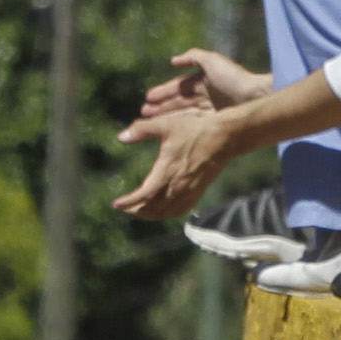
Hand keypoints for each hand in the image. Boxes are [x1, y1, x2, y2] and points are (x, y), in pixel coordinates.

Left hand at [112, 103, 241, 221]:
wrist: (224, 137)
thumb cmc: (194, 130)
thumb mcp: (165, 125)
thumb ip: (141, 129)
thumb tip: (120, 137)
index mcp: (168, 171)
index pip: (145, 195)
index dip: (129, 202)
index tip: (116, 204)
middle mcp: (179, 185)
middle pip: (153, 208)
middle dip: (136, 210)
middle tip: (123, 208)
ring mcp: (190, 191)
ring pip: (167, 212)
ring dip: (151, 214)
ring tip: (137, 211)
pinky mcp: (198, 191)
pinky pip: (181, 209)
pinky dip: (168, 213)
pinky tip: (161, 211)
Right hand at [138, 45, 267, 115]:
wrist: (256, 97)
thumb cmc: (234, 78)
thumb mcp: (212, 61)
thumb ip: (193, 57)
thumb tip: (173, 61)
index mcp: (203, 82)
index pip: (178, 87)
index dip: (163, 92)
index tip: (147, 98)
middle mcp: (205, 97)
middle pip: (178, 102)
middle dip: (161, 107)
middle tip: (144, 113)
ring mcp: (210, 111)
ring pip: (183, 114)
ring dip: (166, 117)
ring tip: (150, 122)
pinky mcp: (215, 123)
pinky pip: (193, 124)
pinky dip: (180, 126)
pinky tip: (168, 129)